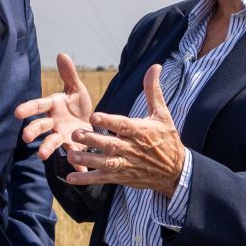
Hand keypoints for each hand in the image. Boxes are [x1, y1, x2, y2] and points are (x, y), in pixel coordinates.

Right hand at [15, 52, 96, 159]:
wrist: (91, 122)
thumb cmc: (79, 104)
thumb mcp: (76, 88)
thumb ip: (69, 74)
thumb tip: (61, 54)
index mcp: (53, 105)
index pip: (38, 106)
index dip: (28, 109)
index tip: (17, 113)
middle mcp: (53, 122)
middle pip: (40, 126)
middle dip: (33, 131)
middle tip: (26, 137)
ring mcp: (62, 135)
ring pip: (51, 142)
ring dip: (46, 149)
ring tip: (41, 156)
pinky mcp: (72, 146)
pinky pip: (73, 155)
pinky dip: (76, 163)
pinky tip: (80, 170)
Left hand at [63, 63, 185, 192]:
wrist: (175, 171)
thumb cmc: (167, 139)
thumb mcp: (162, 114)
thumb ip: (153, 91)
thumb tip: (154, 66)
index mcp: (140, 131)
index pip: (123, 125)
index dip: (108, 121)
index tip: (93, 116)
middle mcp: (132, 148)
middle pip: (110, 144)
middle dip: (92, 140)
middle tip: (75, 134)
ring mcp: (126, 164)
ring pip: (105, 163)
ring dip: (88, 160)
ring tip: (70, 155)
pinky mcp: (122, 177)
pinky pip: (103, 178)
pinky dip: (88, 179)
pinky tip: (71, 178)